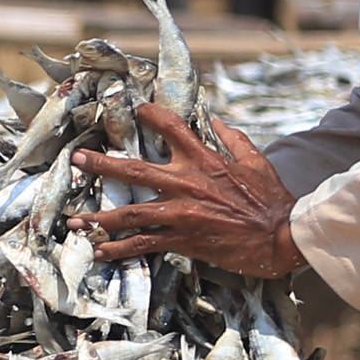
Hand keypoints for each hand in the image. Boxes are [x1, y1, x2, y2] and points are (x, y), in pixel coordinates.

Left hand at [72, 103, 305, 279]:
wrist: (284, 236)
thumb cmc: (272, 199)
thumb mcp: (256, 161)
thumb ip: (233, 139)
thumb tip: (217, 120)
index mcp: (205, 160)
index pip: (171, 127)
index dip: (151, 115)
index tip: (135, 109)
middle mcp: (187, 183)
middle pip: (134, 170)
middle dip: (100, 165)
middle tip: (75, 160)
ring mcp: (182, 213)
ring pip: (131, 213)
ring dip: (99, 217)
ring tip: (74, 220)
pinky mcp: (184, 239)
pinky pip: (144, 244)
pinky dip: (119, 249)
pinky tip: (99, 251)